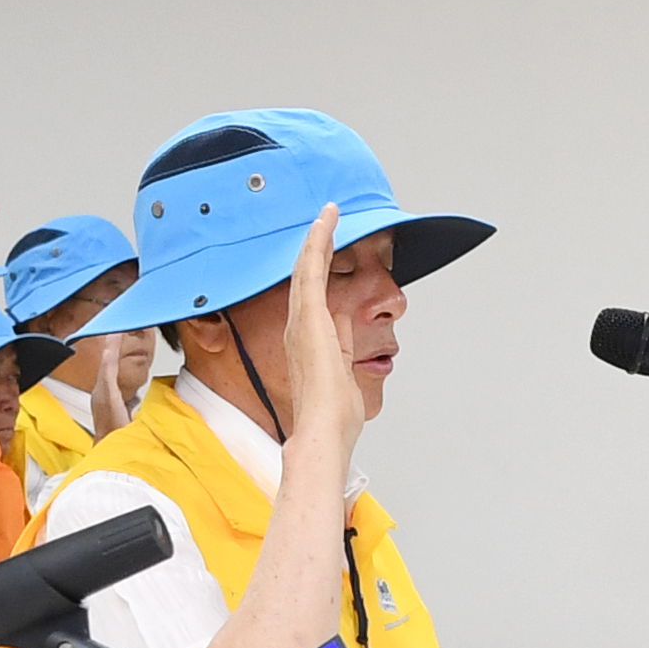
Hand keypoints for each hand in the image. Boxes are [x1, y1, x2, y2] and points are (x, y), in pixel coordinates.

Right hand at [272, 206, 365, 454]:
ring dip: (317, 238)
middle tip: (325, 220)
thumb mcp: (345, 375)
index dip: (321, 271)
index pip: (314, 297)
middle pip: (306, 278)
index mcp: (308, 342)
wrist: (322, 434)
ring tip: (327, 213)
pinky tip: (327, 220)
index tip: (328, 249)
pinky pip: (311, 269)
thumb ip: (345, 349)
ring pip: (306, 268)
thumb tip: (348, 331)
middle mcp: (300, 328)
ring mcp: (302, 321)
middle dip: (316, 247)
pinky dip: (318, 241)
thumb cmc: (332, 418)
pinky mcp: (308, 316)